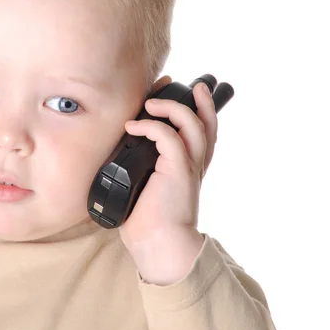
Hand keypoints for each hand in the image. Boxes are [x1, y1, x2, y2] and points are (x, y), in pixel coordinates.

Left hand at [117, 76, 218, 282]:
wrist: (158, 243)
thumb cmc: (148, 219)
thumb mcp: (147, 185)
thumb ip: (144, 167)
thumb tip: (121, 149)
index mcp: (189, 168)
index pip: (203, 134)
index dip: (199, 112)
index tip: (186, 95)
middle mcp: (195, 165)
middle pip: (208, 125)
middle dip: (201, 102)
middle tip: (191, 86)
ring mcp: (189, 166)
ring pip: (193, 124)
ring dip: (172, 108)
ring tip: (151, 103)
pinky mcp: (178, 170)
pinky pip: (168, 137)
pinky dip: (151, 126)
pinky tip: (133, 127)